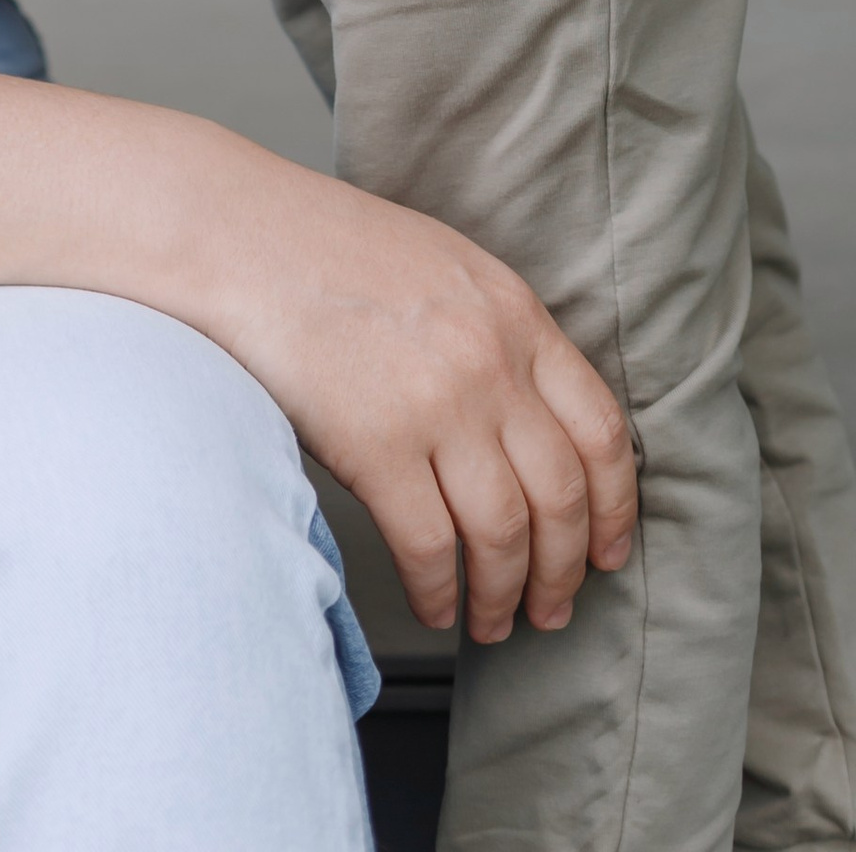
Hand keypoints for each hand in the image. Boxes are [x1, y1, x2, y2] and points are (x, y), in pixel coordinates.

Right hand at [219, 173, 637, 641]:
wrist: (241, 235)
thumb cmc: (327, 248)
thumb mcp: (445, 268)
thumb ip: (496, 335)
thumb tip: (528, 421)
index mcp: (515, 314)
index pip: (601, 431)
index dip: (615, 507)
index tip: (609, 551)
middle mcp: (490, 362)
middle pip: (562, 496)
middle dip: (564, 570)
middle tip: (553, 607)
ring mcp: (436, 405)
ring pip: (505, 533)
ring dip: (506, 593)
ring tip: (494, 621)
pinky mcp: (375, 444)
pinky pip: (430, 546)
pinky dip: (440, 591)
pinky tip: (436, 605)